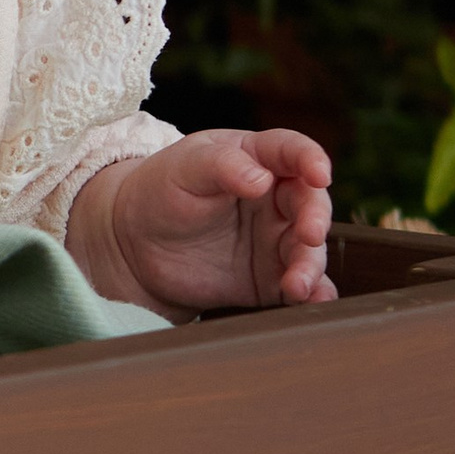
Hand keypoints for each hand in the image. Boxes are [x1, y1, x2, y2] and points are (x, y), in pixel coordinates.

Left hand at [71, 129, 333, 315]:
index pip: (292, 152)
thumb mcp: (185, 169)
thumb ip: (222, 166)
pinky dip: (312, 294)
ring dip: (311, 265)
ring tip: (297, 284)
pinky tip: (313, 301)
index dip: (310, 160)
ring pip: (309, 249)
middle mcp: (276, 198)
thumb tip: (262, 179)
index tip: (320, 175)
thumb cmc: (160, 192)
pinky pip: (300, 285)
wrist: (134, 246)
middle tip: (309, 234)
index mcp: (257, 158)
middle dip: (315, 219)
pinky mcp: (270, 278)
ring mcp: (275, 240)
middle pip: (310, 203)